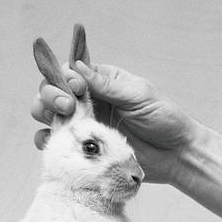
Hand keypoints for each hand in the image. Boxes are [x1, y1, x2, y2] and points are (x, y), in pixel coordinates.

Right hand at [31, 61, 201, 184]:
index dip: (65, 78)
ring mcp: (85, 126)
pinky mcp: (85, 149)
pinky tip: (55, 141)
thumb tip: (78, 67)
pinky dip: (48, 140)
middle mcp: (89, 102)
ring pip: (49, 115)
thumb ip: (107, 84)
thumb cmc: (164, 120)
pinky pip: (57, 143)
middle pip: (52, 92)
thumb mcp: (139, 96)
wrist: (176, 155)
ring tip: (62, 121)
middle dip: (51, 95)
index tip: (75, 87)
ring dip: (46, 115)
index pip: (70, 72)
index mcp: (102, 82)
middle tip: (66, 106)